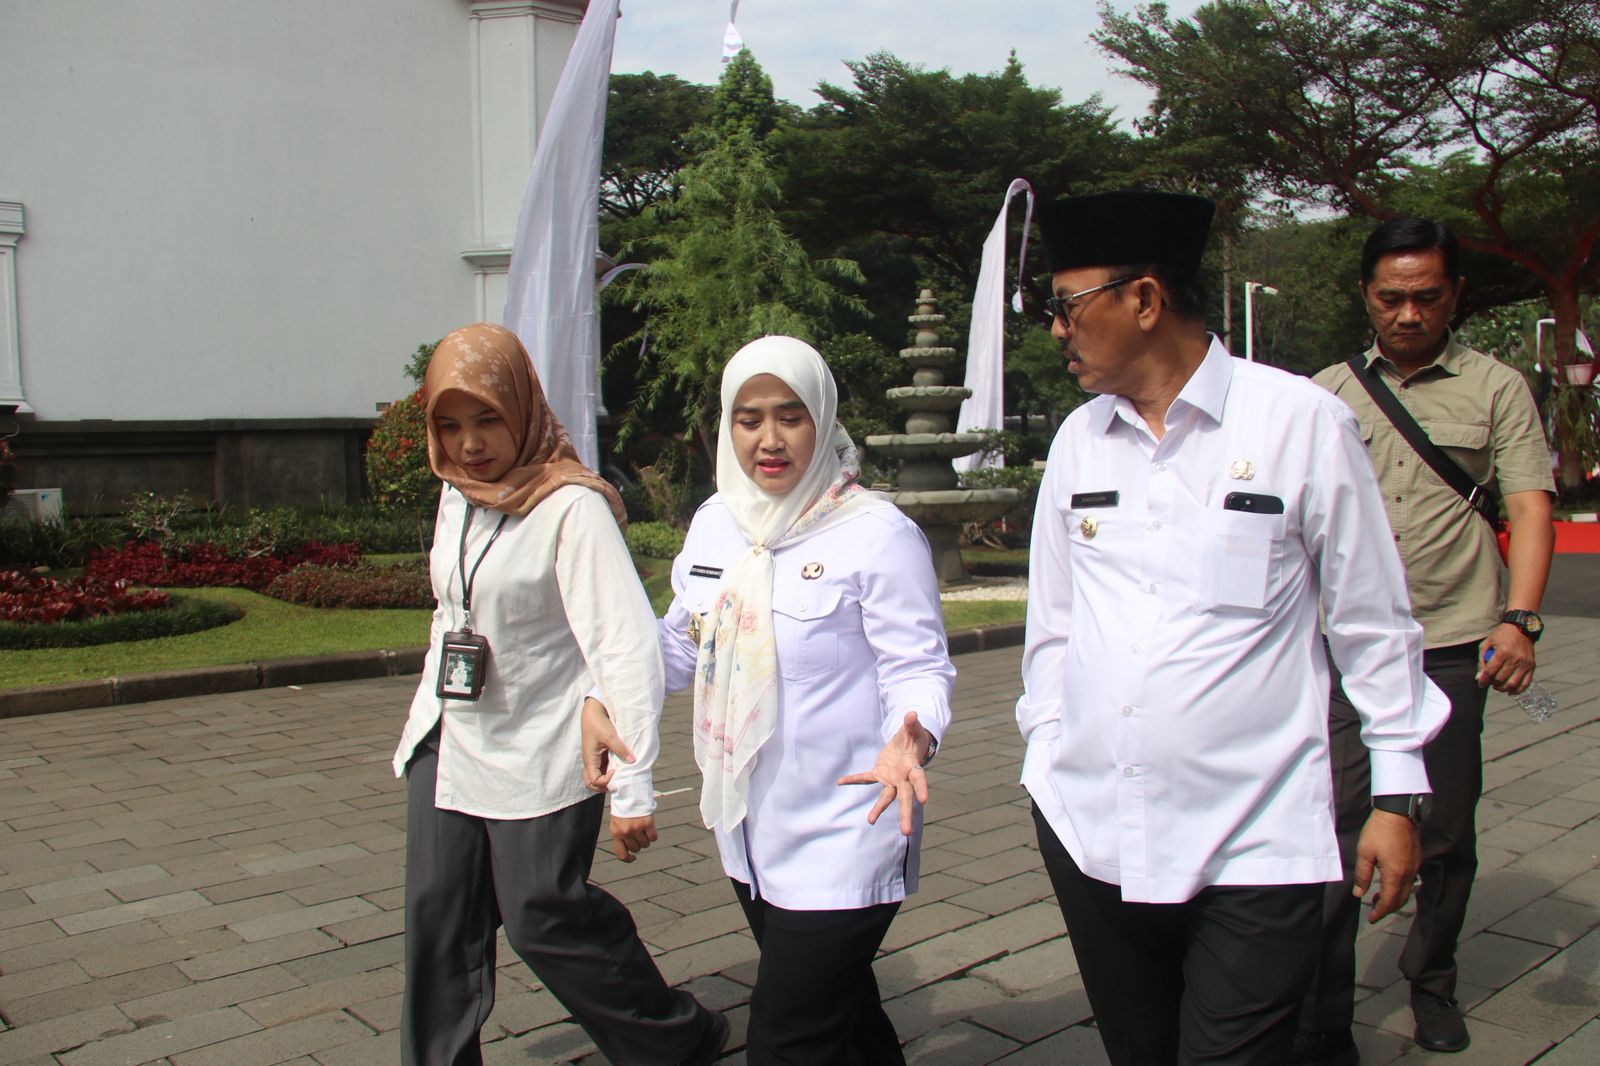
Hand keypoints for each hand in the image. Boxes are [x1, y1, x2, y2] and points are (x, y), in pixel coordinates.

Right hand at [581, 696, 633, 791]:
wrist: (593, 711)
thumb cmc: (598, 723)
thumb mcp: (610, 736)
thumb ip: (620, 749)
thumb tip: (632, 761)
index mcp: (589, 760)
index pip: (594, 781)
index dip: (606, 780)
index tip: (616, 771)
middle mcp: (590, 762)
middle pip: (591, 783)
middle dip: (603, 786)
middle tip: (616, 781)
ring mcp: (594, 759)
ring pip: (596, 776)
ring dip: (606, 779)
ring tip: (619, 775)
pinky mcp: (599, 754)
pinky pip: (602, 768)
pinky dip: (609, 771)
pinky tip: (620, 767)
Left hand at [609, 814, 657, 862]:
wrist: (629, 793)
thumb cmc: (623, 810)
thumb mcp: (616, 824)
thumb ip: (620, 837)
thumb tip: (629, 852)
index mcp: (616, 833)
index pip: (622, 855)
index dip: (628, 859)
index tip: (633, 857)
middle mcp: (626, 832)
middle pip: (636, 849)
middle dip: (638, 844)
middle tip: (638, 835)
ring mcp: (637, 828)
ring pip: (645, 844)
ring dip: (646, 840)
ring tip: (643, 830)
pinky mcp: (648, 823)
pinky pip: (653, 837)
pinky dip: (653, 835)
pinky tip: (650, 829)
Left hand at [837, 710, 933, 835]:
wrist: (909, 742)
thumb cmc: (914, 736)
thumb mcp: (914, 728)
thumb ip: (912, 723)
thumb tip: (911, 714)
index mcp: (913, 767)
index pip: (919, 779)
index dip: (921, 788)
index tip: (924, 800)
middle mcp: (903, 777)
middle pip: (905, 797)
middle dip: (905, 814)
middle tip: (906, 832)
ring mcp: (891, 778)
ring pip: (886, 796)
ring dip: (879, 808)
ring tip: (870, 821)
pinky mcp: (880, 773)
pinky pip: (866, 778)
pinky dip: (854, 779)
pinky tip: (841, 781)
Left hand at [1353, 809, 1420, 921]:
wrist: (1399, 811)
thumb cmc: (1379, 830)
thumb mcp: (1365, 852)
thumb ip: (1362, 875)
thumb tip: (1359, 894)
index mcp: (1395, 874)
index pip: (1390, 902)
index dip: (1380, 912)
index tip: (1372, 919)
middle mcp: (1409, 874)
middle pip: (1401, 899)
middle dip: (1388, 908)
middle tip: (1375, 911)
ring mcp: (1414, 866)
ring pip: (1406, 891)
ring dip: (1394, 898)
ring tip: (1378, 898)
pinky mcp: (1416, 859)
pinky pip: (1410, 881)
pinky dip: (1400, 888)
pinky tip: (1389, 882)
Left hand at [1477, 624, 1534, 693]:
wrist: (1521, 628)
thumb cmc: (1501, 635)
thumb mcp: (1487, 643)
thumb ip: (1481, 660)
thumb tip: (1479, 677)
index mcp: (1503, 652)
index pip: (1490, 671)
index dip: (1483, 680)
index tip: (1480, 683)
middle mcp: (1516, 659)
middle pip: (1501, 679)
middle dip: (1492, 684)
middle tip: (1489, 683)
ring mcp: (1525, 663)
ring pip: (1513, 684)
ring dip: (1503, 688)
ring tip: (1498, 686)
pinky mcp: (1532, 666)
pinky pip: (1525, 683)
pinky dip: (1517, 690)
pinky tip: (1510, 690)